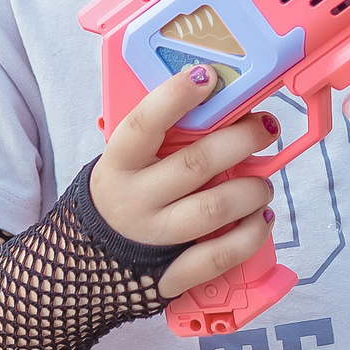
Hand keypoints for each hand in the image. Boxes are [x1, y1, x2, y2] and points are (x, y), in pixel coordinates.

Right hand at [87, 64, 278, 302]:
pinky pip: (218, 257)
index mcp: (119, 164)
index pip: (143, 123)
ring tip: (263, 184)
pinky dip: (249, 237)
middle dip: (241, 141)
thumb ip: (161, 137)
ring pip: (213, 209)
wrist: (83, 265)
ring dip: (251, 191)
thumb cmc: (123, 196)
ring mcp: (152, 238)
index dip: (175, 97)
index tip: (207, 76)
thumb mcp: (127, 163)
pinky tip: (262, 220)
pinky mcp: (170, 274)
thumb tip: (215, 96)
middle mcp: (133, 199)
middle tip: (266, 129)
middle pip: (195, 164)